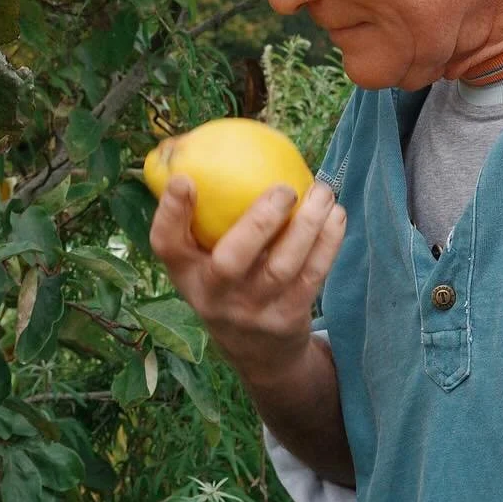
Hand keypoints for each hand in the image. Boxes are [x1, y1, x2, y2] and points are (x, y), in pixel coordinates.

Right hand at [149, 176, 345, 375]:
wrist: (258, 354)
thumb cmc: (226, 284)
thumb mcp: (201, 263)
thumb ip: (197, 218)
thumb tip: (184, 147)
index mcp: (185, 275)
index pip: (166, 246)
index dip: (171, 214)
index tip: (185, 179)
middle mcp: (213, 296)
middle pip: (231, 261)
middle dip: (259, 221)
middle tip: (284, 188)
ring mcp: (252, 312)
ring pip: (282, 267)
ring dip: (307, 226)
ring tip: (322, 192)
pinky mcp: (287, 318)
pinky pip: (313, 276)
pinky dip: (327, 243)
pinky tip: (336, 215)